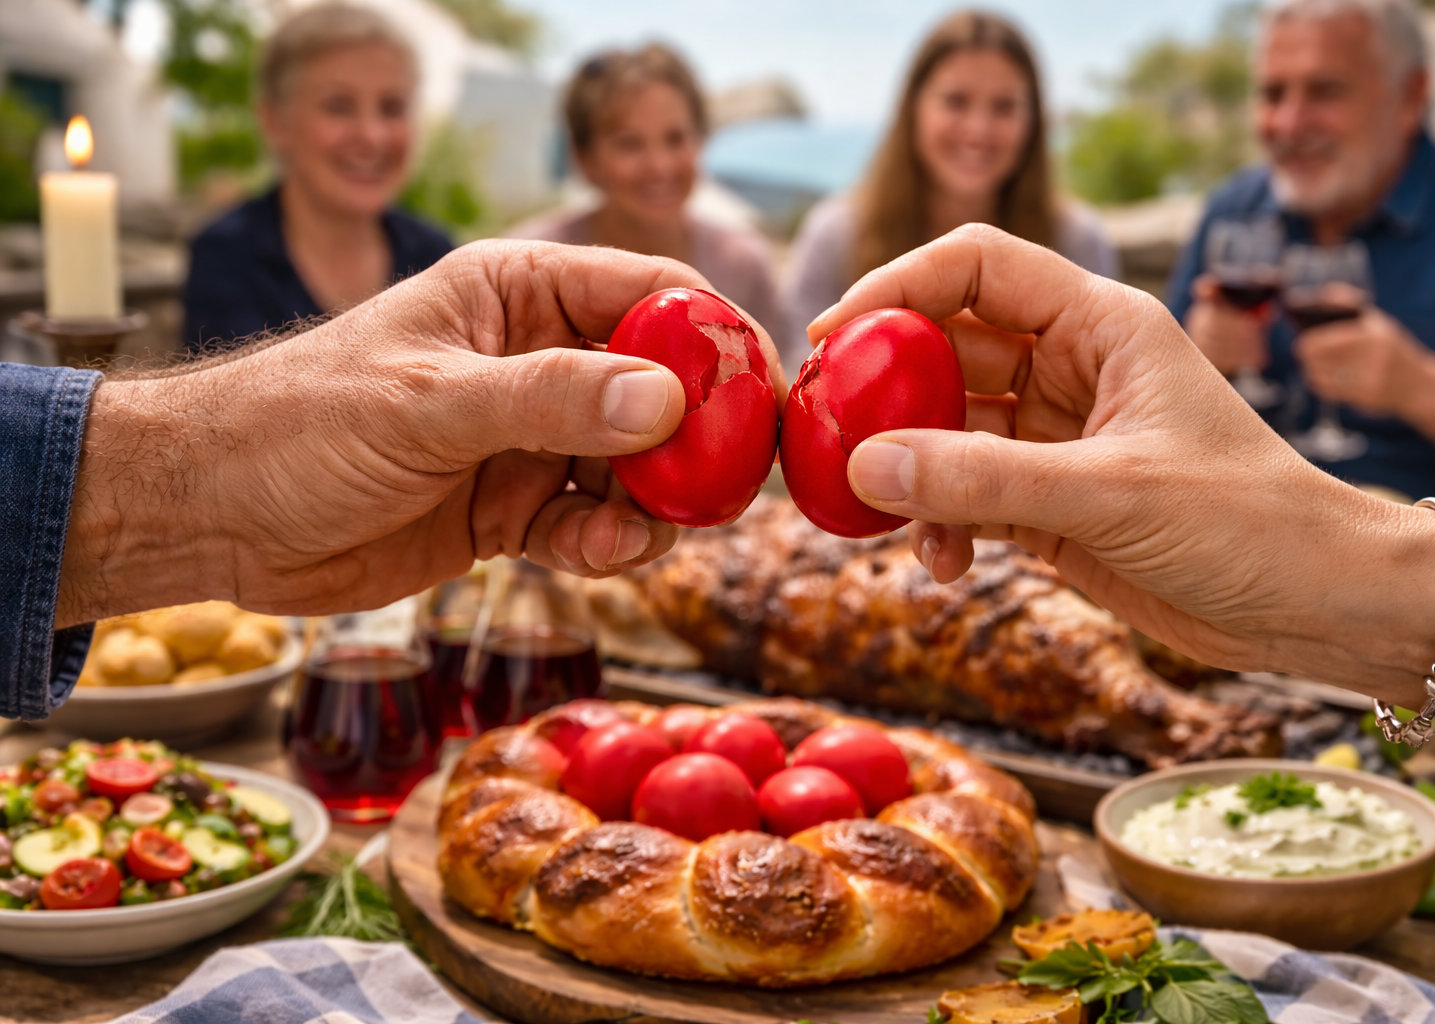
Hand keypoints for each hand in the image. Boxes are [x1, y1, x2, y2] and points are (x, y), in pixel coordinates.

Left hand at [60, 240, 785, 624]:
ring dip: (655, 505)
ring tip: (639, 535)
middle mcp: (536, 360)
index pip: (649, 295)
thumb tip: (670, 400)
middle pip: (662, 388)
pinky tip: (597, 559)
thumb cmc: (299, 425)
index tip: (767, 392)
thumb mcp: (429, 405)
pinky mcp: (514, 508)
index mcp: (518, 295)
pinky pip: (594, 524)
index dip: (718, 336)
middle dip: (700, 439)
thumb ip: (550, 400)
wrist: (216, 518)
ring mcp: (529, 438)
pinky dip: (610, 545)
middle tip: (729, 486)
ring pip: (638, 466)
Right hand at [811, 224, 1434, 676]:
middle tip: (826, 434)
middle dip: (885, 392)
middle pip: (946, 350)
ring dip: (909, 474)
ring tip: (888, 522)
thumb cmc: (1249, 520)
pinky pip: (965, 497)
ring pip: (946, 432)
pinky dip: (940, 526)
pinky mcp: (1050, 503)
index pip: (977, 268)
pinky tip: (943, 564)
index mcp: (1100, 324)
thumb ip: (984, 480)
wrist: (1314, 605)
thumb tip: (865, 467)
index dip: (897, 287)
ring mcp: (1055, 438)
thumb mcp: (1113, 492)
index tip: (834, 336)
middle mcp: (1070, 370)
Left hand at [1293, 305, 1426, 415]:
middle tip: (1306, 356)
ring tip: (1313, 367)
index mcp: (1373, 335)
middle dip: (1309, 358)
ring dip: (1313, 373)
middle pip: (1319, 361)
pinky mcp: (1366, 399)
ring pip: (1322, 378)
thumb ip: (1351, 305)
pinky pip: (1331, 394)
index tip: (1301, 343)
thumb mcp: (1380, 322)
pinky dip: (1322, 387)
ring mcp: (1370, 380)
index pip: (1325, 341)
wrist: (1421, 385)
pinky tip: (1324, 380)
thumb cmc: (1394, 349)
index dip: (1307, 343)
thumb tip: (1323, 293)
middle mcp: (1373, 358)